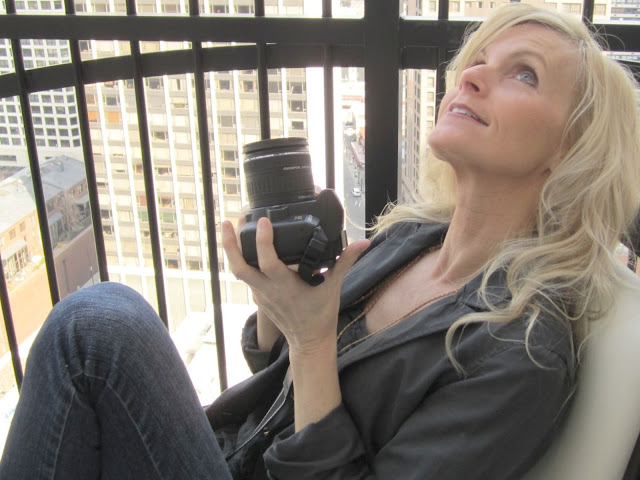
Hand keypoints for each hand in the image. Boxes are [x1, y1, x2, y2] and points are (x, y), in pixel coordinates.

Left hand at [221, 217, 369, 353]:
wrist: (309, 342)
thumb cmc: (320, 316)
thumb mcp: (334, 288)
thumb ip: (345, 262)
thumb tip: (362, 243)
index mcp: (285, 287)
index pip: (268, 262)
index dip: (263, 240)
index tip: (264, 221)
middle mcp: (268, 290)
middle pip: (239, 267)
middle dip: (230, 244)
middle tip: (228, 221)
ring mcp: (260, 295)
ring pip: (239, 271)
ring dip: (232, 250)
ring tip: (230, 227)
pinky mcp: (259, 297)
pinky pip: (246, 277)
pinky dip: (243, 260)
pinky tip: (245, 247)